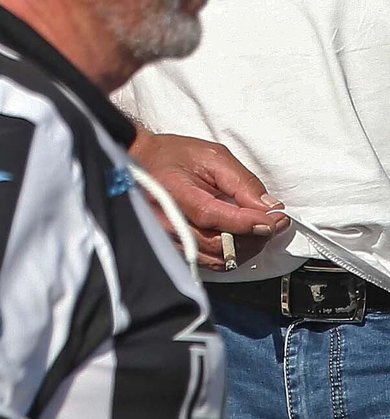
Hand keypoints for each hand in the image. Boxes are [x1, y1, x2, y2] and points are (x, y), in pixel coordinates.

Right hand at [133, 131, 287, 270]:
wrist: (143, 162)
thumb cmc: (174, 155)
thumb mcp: (211, 156)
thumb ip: (241, 181)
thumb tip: (269, 208)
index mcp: (176, 193)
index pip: (216, 218)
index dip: (250, 222)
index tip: (276, 218)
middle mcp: (170, 221)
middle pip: (221, 245)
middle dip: (255, 237)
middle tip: (273, 222)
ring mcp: (172, 239)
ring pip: (220, 259)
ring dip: (246, 248)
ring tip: (258, 229)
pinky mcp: (177, 248)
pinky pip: (212, 263)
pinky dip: (232, 254)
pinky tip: (240, 238)